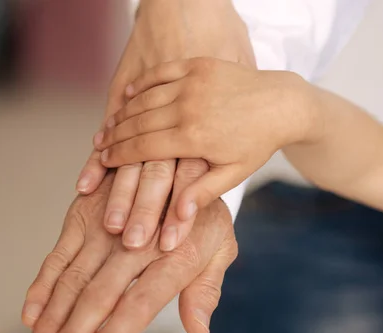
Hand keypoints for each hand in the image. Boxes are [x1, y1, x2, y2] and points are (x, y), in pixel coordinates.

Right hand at [21, 173, 236, 332]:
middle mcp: (134, 243)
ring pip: (71, 280)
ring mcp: (104, 227)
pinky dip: (41, 286)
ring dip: (48, 321)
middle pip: (97, 297)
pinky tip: (29, 315)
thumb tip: (198, 330)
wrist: (176, 150)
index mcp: (174, 255)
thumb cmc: (202, 210)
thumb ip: (205, 287)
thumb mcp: (219, 245)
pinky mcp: (83, 214)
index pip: (138, 304)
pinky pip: (58, 254)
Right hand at [76, 0, 254, 251]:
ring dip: (122, 113)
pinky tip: (127, 95)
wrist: (282, 103)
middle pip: (138, 122)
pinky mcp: (198, 65)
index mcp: (195, 137)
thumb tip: (177, 217)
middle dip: (115, 135)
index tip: (104, 160)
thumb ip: (202, 193)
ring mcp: (193, 83)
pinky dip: (141, 85)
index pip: (144, 146)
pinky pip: (160, 74)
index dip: (120, 154)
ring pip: (144, 99)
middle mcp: (189, 107)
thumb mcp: (233, 173)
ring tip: (108, 125)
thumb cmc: (257, 143)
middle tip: (100, 144)